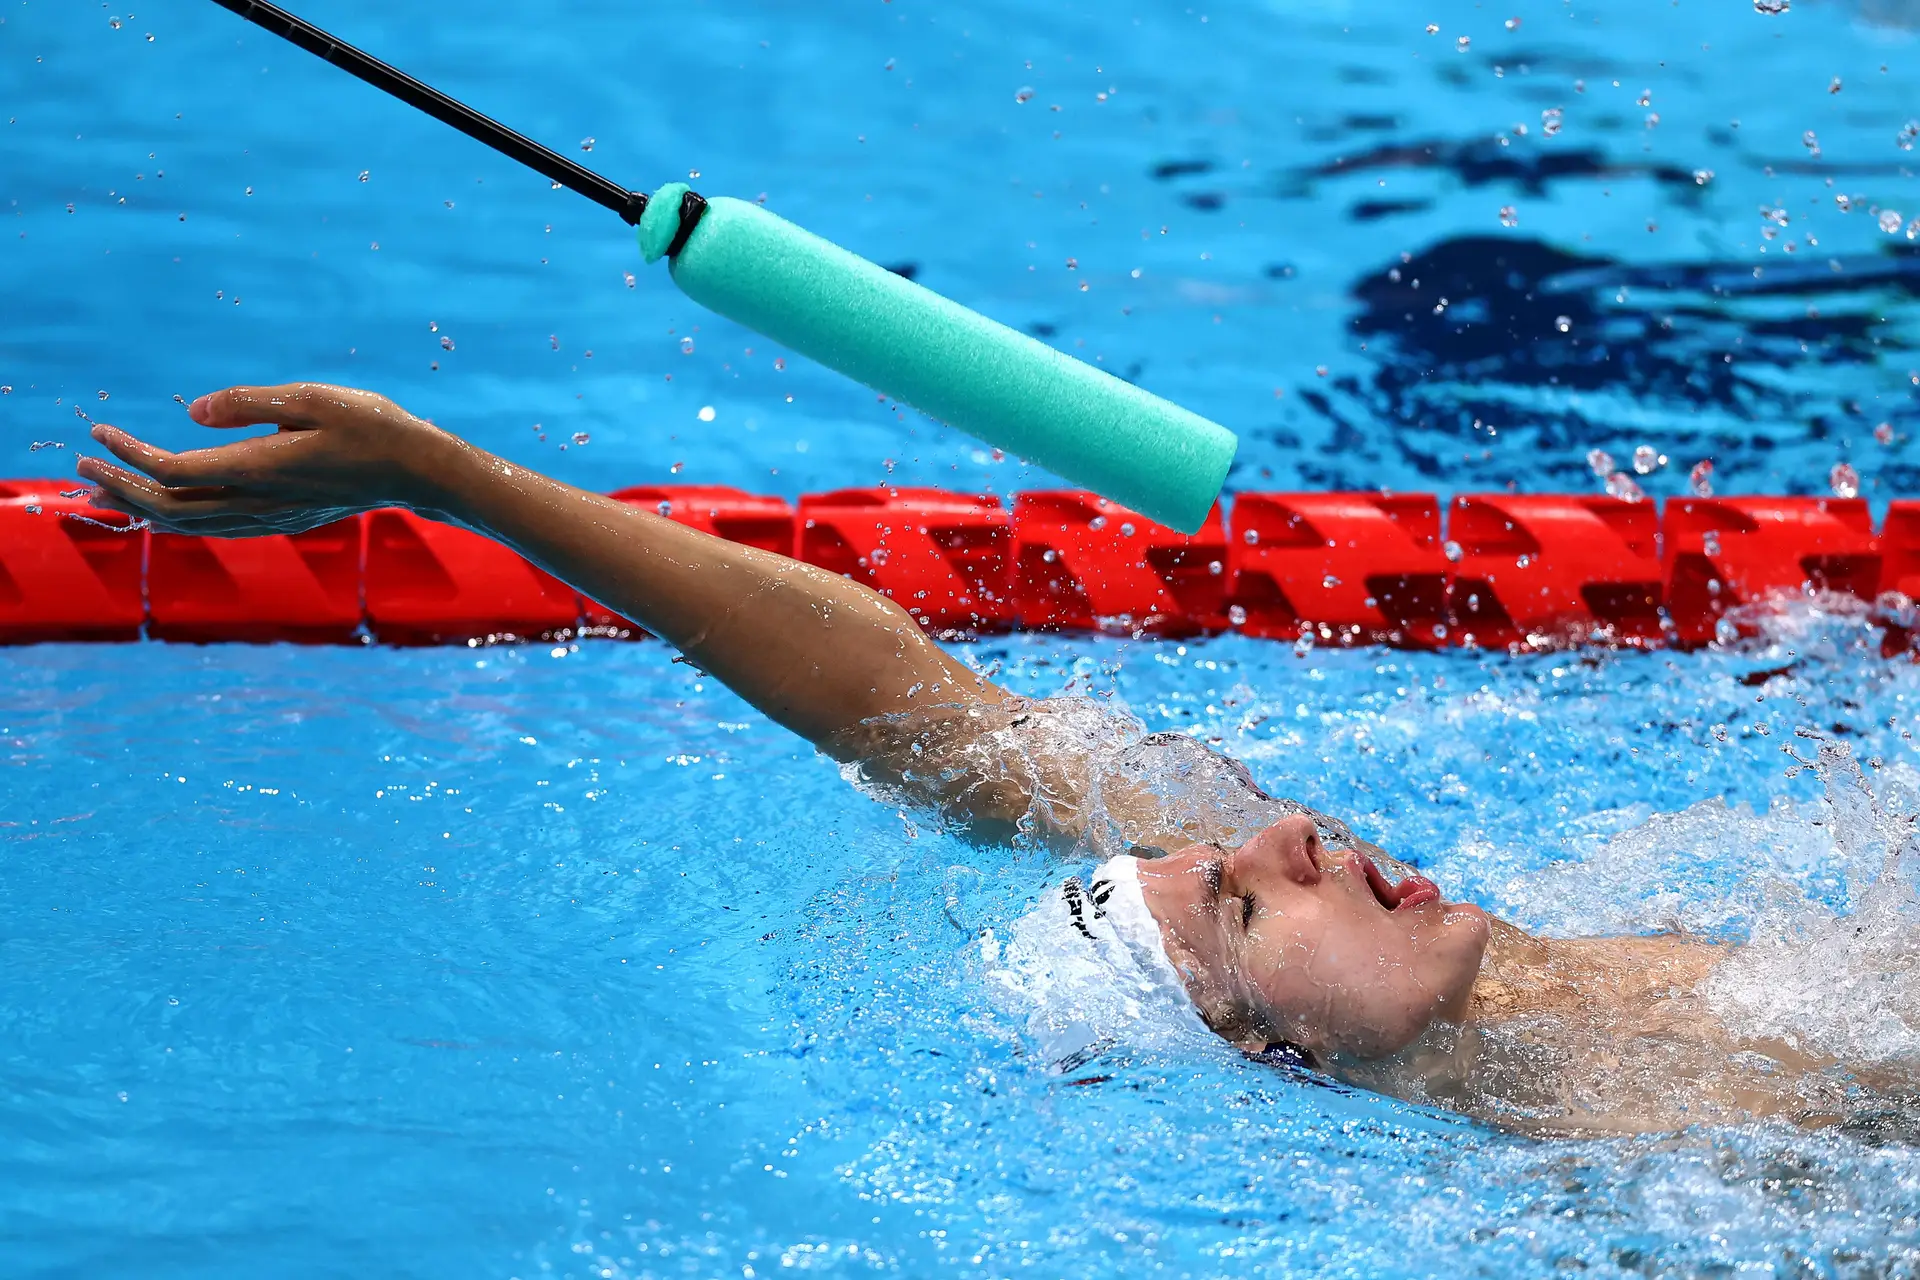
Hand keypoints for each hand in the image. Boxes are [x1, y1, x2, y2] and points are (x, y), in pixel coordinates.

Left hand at [76, 383, 453, 535]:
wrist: (419, 471)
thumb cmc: (371, 425)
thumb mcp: (310, 397)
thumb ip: (248, 403)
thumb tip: (192, 413)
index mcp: (261, 468)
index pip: (175, 469)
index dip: (130, 454)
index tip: (98, 431)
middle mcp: (260, 501)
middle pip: (172, 509)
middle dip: (122, 488)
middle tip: (81, 468)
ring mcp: (272, 517)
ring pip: (191, 527)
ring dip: (143, 510)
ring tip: (105, 497)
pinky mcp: (282, 519)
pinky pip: (214, 529)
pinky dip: (177, 521)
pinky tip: (165, 512)